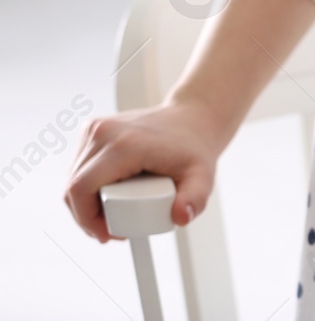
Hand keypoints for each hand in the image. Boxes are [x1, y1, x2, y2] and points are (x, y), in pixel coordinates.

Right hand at [64, 100, 226, 242]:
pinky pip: (79, 166)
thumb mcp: (202, 176)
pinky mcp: (94, 128)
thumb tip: (180, 217)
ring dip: (85, 202)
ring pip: (74, 177)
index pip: (82, 189)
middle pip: (75, 186)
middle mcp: (105, 132)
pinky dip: (86, 186)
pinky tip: (101, 198)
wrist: (194, 118)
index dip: (87, 219)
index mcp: (125, 144)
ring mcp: (97, 127)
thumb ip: (195, 199)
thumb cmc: (195, 147)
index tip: (107, 234)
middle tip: (111, 229)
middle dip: (87, 216)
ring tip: (108, 216)